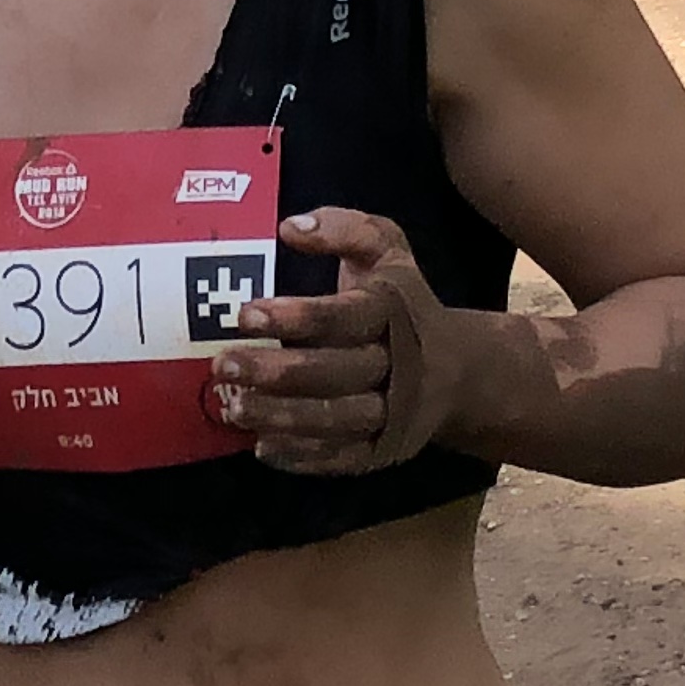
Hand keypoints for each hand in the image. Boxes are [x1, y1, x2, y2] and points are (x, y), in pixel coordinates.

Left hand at [207, 209, 457, 475]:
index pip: (342, 319)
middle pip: (335, 374)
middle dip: (277, 373)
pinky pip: (343, 459)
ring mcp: (392, 414)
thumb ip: (344, 229)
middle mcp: (395, 367)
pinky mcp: (384, 450)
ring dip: (283, 418)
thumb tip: (291, 227)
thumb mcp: (386, 249)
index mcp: (392, 314)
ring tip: (233, 409)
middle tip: (223, 364)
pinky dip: (303, 457)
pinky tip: (262, 448)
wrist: (461, 370)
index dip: (296, 318)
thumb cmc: (403, 300)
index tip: (245, 315)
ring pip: (338, 421)